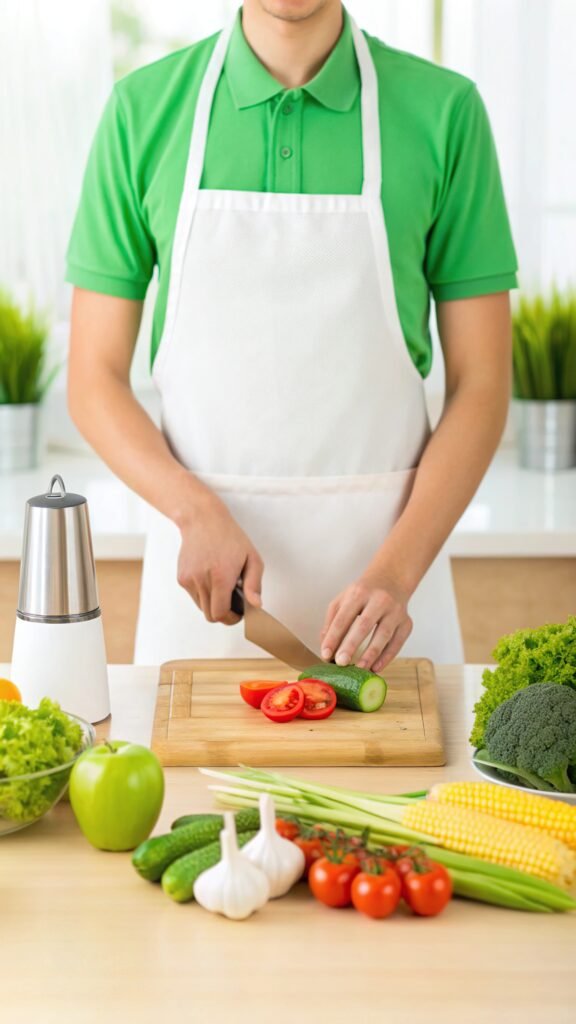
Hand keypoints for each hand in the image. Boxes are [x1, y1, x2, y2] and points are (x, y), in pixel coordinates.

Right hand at [176, 492, 263, 624]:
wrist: (202, 520)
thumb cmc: (230, 538)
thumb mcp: (252, 558)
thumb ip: (254, 584)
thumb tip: (256, 605)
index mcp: (221, 577)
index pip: (221, 614)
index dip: (232, 618)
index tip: (239, 613)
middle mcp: (202, 580)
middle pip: (210, 615)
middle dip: (223, 613)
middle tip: (233, 602)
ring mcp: (189, 579)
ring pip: (202, 607)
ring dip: (213, 603)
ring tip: (222, 585)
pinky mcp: (182, 578)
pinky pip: (194, 596)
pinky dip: (204, 593)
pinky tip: (210, 577)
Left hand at [320, 571, 412, 673]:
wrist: (393, 579)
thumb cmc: (363, 593)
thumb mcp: (344, 599)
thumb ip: (333, 620)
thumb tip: (326, 647)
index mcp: (359, 593)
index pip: (343, 617)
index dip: (333, 637)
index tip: (325, 654)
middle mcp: (379, 600)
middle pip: (364, 625)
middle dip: (351, 645)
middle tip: (341, 663)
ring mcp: (395, 611)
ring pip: (384, 634)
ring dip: (371, 654)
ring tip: (360, 668)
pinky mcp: (407, 622)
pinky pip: (397, 642)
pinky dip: (387, 657)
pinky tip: (376, 667)